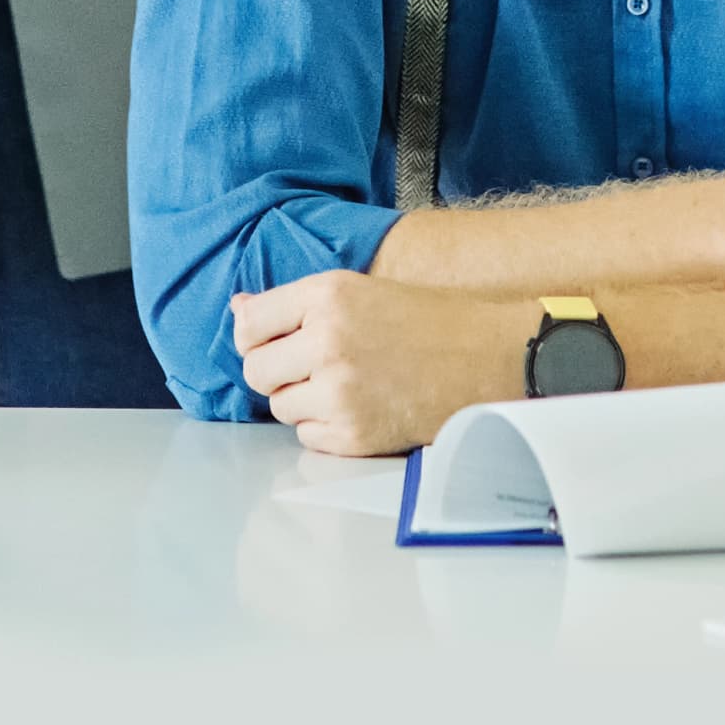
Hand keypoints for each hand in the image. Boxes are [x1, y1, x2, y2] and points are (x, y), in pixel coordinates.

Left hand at [233, 273, 530, 454]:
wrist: (487, 358)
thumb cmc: (428, 319)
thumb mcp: (360, 289)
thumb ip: (296, 303)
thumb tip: (238, 309)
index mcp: (329, 295)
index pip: (250, 323)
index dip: (255, 334)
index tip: (271, 338)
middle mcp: (327, 342)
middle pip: (255, 370)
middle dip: (275, 370)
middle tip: (310, 365)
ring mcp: (338, 392)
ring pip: (280, 406)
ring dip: (302, 398)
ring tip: (345, 382)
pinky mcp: (352, 434)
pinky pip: (307, 435)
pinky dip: (324, 426)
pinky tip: (359, 405)